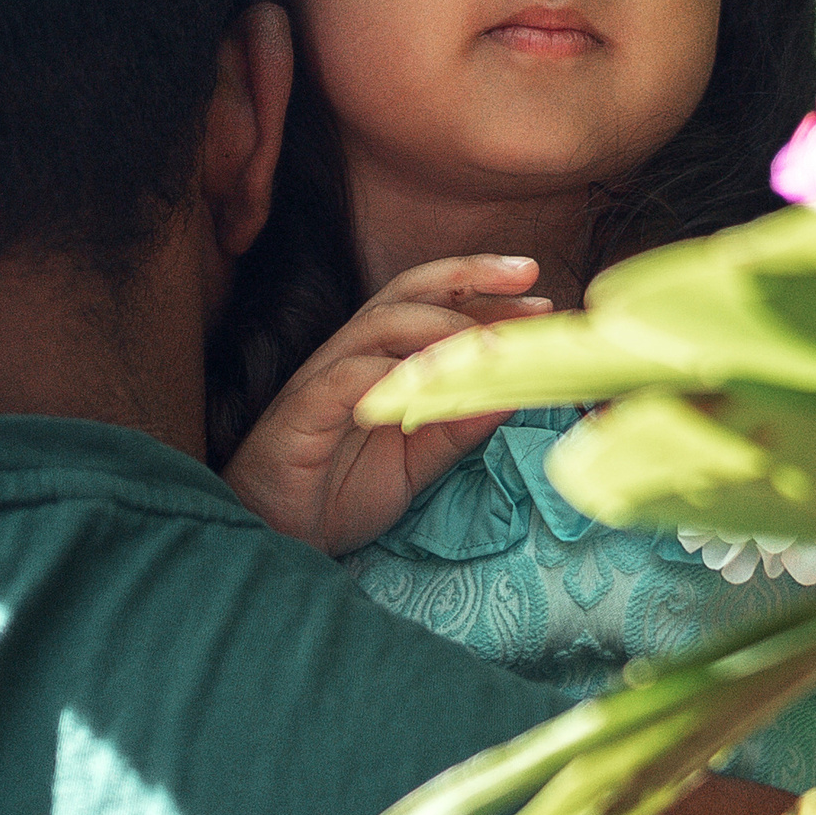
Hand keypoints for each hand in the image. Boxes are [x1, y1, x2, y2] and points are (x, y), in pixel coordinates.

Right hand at [223, 255, 548, 553]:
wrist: (275, 537)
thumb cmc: (339, 492)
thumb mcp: (418, 459)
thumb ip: (459, 424)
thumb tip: (515, 392)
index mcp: (380, 360)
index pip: (433, 304)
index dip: (484, 293)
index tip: (540, 297)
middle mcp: (352, 356)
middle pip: (408, 292)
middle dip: (470, 276)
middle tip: (528, 277)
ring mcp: (323, 379)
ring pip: (381, 325)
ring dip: (442, 326)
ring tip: (493, 344)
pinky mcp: (302, 411)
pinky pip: (346, 378)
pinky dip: (390, 375)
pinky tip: (431, 385)